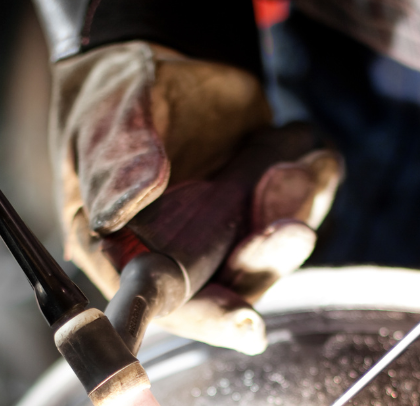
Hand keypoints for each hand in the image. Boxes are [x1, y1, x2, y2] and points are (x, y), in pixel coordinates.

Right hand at [52, 41, 341, 352]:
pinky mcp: (262, 214)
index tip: (247, 326)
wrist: (161, 66)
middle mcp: (176, 262)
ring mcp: (225, 241)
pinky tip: (306, 154)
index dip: (202, 319)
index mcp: (120, 254)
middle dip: (265, 260)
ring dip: (293, 216)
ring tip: (293, 167)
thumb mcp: (107, 114)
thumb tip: (125, 204)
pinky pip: (298, 214)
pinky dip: (312, 186)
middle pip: (230, 290)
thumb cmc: (115, 97)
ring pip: (274, 256)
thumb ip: (115, 158)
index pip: (158, 306)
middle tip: (294, 230)